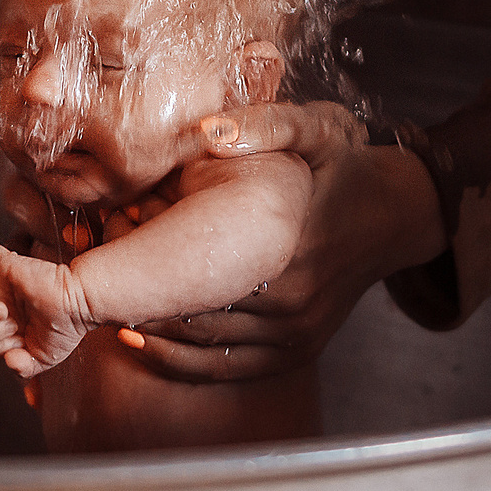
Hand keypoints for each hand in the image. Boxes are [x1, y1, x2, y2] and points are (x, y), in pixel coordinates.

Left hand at [0, 242, 94, 376]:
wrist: (79, 307)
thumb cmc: (66, 328)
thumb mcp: (43, 358)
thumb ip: (23, 367)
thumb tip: (9, 362)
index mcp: (5, 322)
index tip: (18, 343)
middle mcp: (0, 300)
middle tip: (13, 327)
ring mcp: (0, 282)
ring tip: (1, 311)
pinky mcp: (4, 263)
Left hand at [110, 102, 444, 383]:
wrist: (398, 212)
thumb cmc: (346, 165)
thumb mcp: (315, 126)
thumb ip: (266, 123)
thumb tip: (212, 132)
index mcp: (287, 252)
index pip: (190, 274)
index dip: (137, 264)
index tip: (100, 246)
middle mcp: (290, 304)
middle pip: (188, 314)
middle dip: (135, 297)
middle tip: (92, 276)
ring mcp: (294, 335)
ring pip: (200, 346)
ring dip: (150, 327)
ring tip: (108, 302)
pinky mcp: (297, 351)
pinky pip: (226, 367)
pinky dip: (179, 359)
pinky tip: (141, 339)